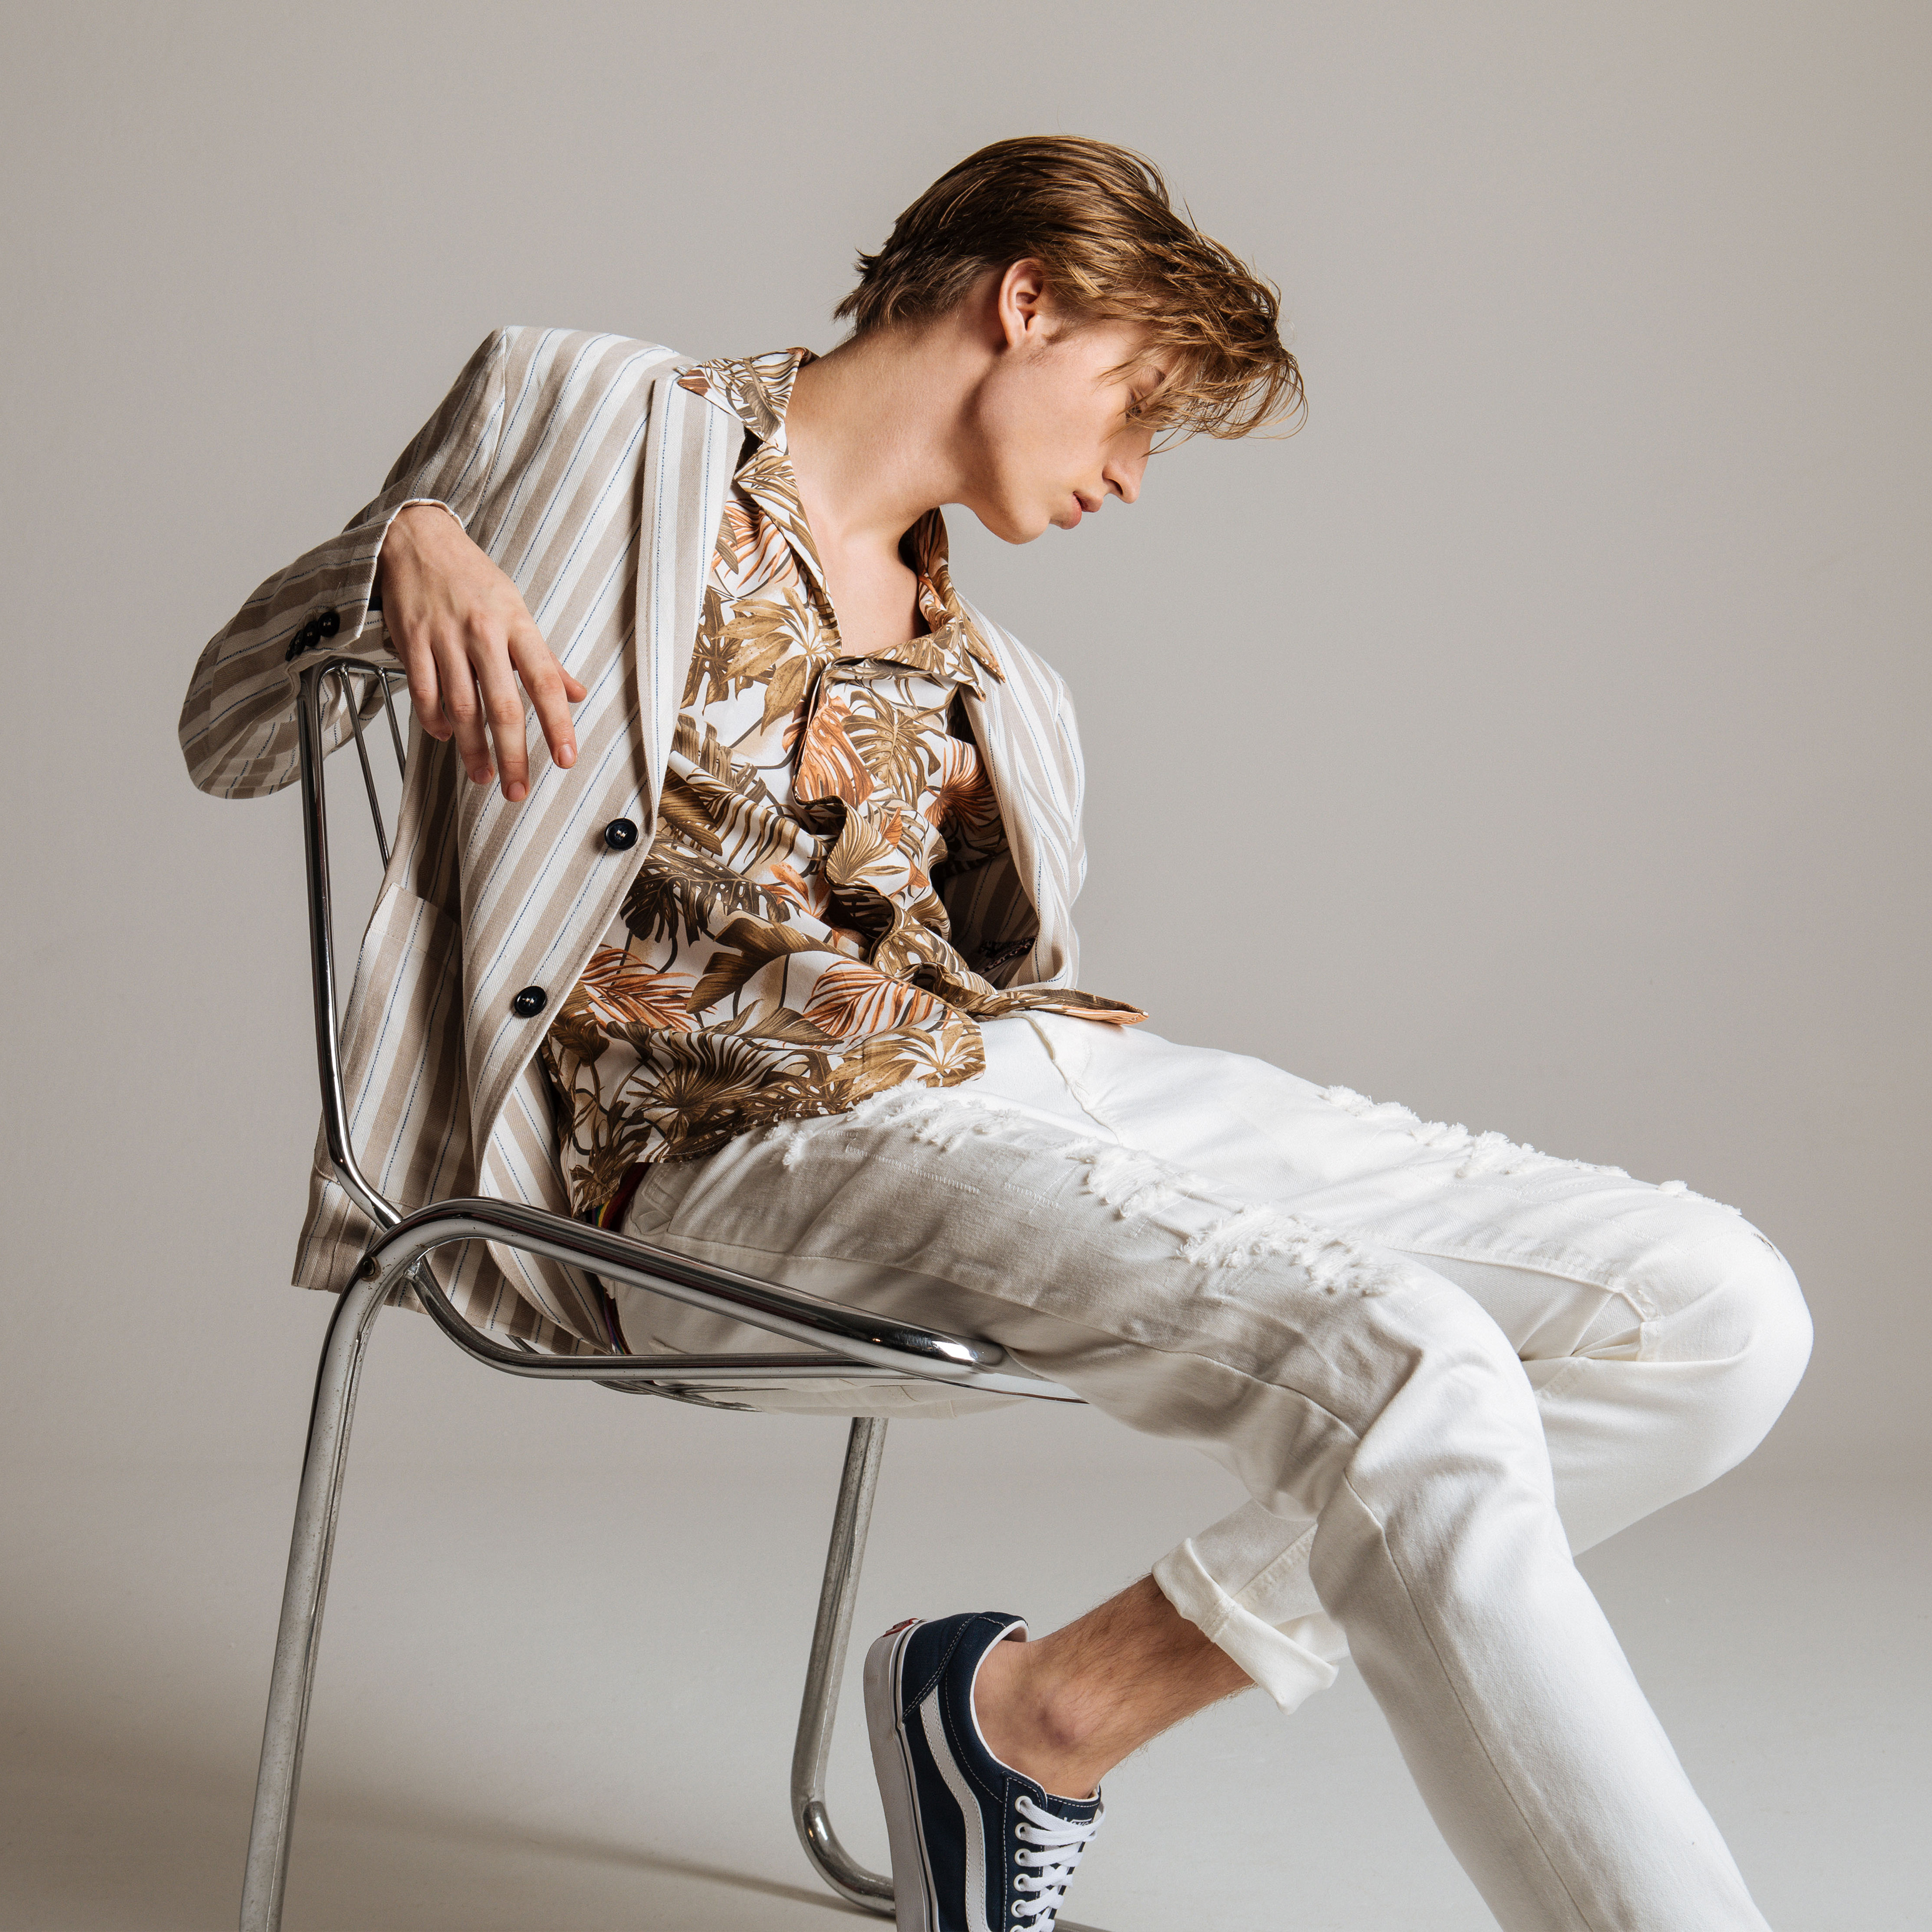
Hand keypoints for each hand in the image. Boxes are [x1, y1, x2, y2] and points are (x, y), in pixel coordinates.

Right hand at [375, 503, 585, 802]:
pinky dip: (434, 721)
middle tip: (517, 790)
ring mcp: (444, 637)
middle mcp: (483, 632)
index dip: (557, 724)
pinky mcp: (410, 640)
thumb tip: (577, 694)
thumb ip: (545, 658)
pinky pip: (423, 691)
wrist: (418, 539)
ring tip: (484, 777)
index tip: (565, 759)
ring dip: (472, 749)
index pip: (545, 681)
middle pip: (502, 705)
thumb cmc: (473, 579)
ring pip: (461, 706)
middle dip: (512, 754)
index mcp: (517, 625)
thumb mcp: (517, 610)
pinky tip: (445, 738)